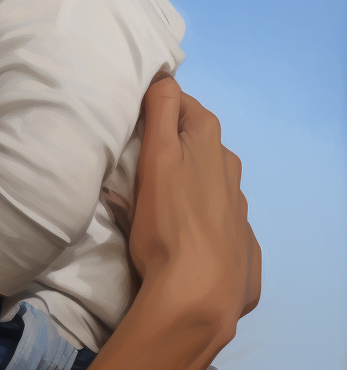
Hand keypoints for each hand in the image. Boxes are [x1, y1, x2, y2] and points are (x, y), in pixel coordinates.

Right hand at [117, 78, 260, 334]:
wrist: (198, 295)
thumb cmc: (168, 220)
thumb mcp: (156, 154)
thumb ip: (159, 109)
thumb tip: (163, 74)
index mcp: (208, 141)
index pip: (179, 101)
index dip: (153, 104)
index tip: (129, 118)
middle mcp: (230, 169)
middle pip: (194, 140)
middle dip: (168, 142)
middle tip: (135, 158)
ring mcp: (238, 211)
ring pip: (206, 180)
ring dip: (184, 181)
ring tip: (155, 201)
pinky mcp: (241, 248)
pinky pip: (215, 221)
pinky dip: (198, 219)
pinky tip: (181, 236)